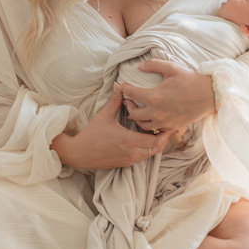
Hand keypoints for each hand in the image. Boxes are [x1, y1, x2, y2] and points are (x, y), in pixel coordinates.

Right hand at [51, 84, 172, 169]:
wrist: (79, 153)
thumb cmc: (91, 134)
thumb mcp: (104, 116)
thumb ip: (115, 100)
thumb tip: (119, 85)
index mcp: (128, 140)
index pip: (155, 140)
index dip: (165, 133)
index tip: (170, 123)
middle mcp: (131, 153)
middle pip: (157, 149)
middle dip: (164, 139)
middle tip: (168, 127)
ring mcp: (129, 160)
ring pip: (150, 154)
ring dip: (156, 144)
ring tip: (158, 132)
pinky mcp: (125, 163)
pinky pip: (142, 157)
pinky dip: (147, 149)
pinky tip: (146, 139)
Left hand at [119, 59, 215, 133]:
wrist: (209, 95)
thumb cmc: (190, 79)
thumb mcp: (171, 68)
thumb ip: (153, 65)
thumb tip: (138, 66)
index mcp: (155, 96)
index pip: (131, 93)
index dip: (123, 88)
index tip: (120, 85)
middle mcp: (157, 112)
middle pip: (133, 113)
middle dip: (127, 105)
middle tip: (127, 99)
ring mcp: (165, 122)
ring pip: (143, 125)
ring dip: (137, 118)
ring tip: (136, 110)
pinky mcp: (173, 127)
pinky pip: (156, 130)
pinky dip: (150, 126)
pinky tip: (149, 118)